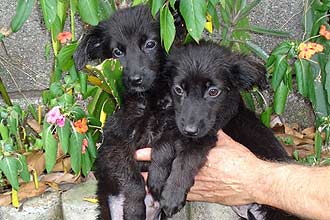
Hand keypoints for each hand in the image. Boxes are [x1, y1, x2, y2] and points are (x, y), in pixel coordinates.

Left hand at [134, 130, 265, 205]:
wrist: (255, 181)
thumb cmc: (242, 162)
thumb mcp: (227, 142)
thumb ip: (214, 135)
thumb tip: (209, 129)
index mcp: (198, 156)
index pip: (170, 155)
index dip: (152, 154)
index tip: (139, 153)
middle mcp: (195, 173)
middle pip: (167, 173)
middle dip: (150, 173)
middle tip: (136, 173)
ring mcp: (198, 186)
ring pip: (172, 187)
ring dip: (158, 186)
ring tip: (144, 187)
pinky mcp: (203, 196)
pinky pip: (184, 196)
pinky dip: (173, 196)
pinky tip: (164, 198)